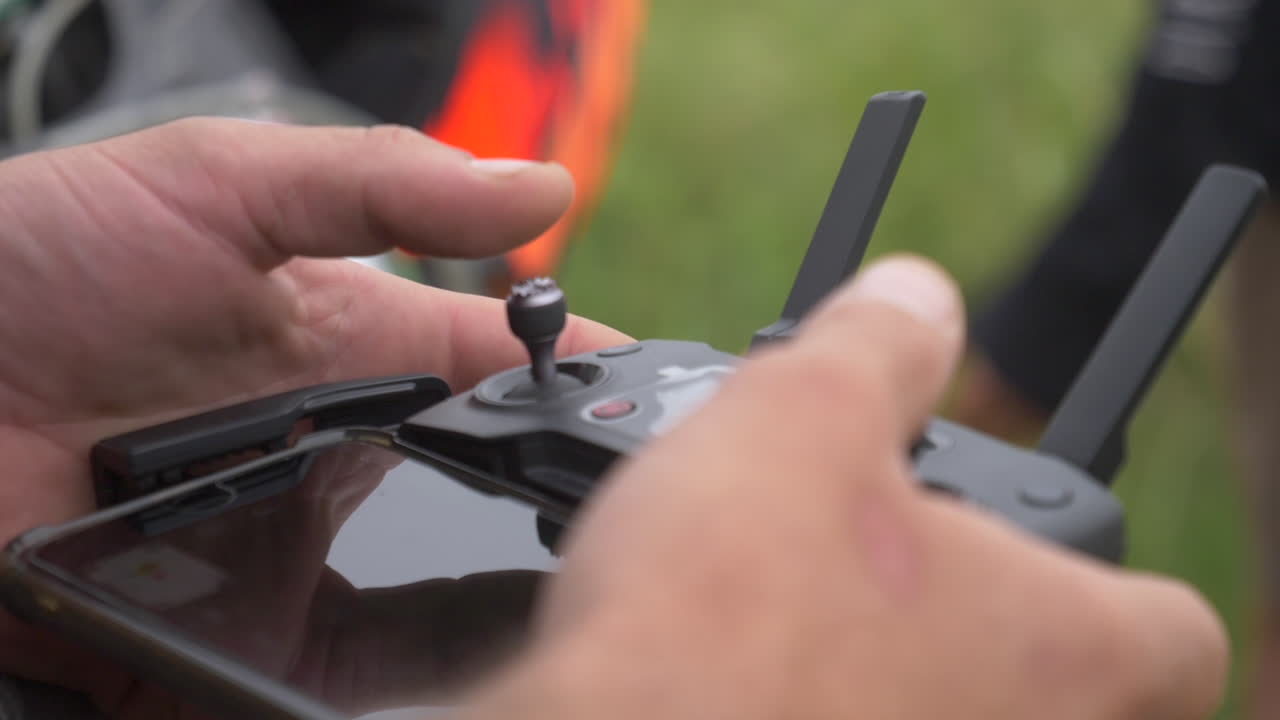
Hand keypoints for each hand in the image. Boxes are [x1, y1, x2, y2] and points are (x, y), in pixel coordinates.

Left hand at [0, 118, 628, 712]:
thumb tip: (549, 191)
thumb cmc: (40, 257)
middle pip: (492, 493)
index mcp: (362, 340)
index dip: (600, 385)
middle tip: (655, 533)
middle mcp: (346, 453)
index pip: (515, 366)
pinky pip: (334, 681)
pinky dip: (399, 691)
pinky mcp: (229, 634)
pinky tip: (465, 682)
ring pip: (437, 604)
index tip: (684, 414)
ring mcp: (293, 550)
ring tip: (586, 616)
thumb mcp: (221, 185)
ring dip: (506, 608)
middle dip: (571, 509)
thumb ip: (384, 186)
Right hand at [462, 257, 1228, 719]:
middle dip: (945, 586)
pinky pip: (822, 710)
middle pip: (1031, 660)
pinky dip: (778, 671)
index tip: (1018, 534)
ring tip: (755, 564)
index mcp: (1056, 648)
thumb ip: (878, 344)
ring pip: (916, 690)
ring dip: (852, 628)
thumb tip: (913, 298)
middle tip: (860, 533)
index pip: (1169, 633)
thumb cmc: (720, 618)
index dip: (1103, 572)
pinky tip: (704, 635)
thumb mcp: (802, 420)